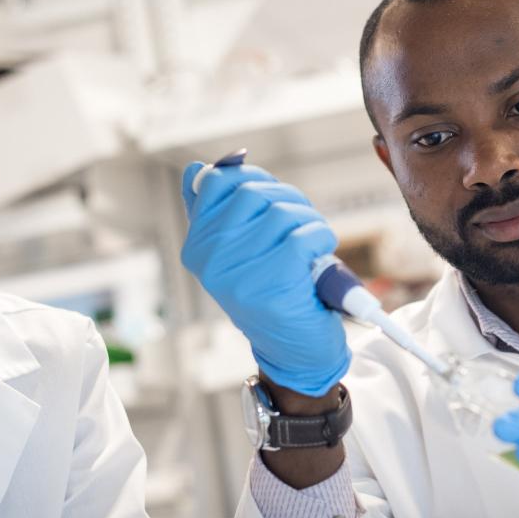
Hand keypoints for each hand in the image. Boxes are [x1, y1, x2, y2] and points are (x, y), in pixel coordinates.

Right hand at [180, 162, 349, 396]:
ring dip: (308, 221)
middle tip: (300, 226)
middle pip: (254, 191)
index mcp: (197, 245)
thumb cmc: (272, 291)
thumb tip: (198, 167)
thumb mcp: (238, 251)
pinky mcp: (270, 286)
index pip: (217, 181)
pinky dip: (321, 239)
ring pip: (282, 212)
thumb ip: (217, 211)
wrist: (295, 350)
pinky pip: (305, 236)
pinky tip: (317, 258)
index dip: (254, 180)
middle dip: (288, 200)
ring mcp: (236, 274)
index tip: (271, 201)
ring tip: (310, 246)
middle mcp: (209, 259)